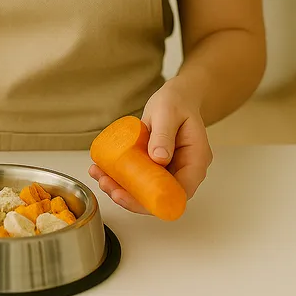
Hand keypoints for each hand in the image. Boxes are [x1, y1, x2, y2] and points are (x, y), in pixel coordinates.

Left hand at [89, 79, 212, 213]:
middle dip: (132, 197)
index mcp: (196, 161)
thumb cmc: (176, 102)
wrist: (176, 95)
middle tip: (107, 185)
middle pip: (161, 195)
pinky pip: (141, 176)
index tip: (128, 196)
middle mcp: (185, 170)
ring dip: (123, 188)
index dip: (154, 200)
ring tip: (100, 176)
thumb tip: (159, 159)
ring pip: (149, 189)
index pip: (179, 192)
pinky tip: (104, 169)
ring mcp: (171, 169)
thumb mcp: (168, 113)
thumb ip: (164, 134)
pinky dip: (123, 176)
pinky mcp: (157, 166)